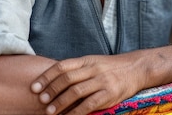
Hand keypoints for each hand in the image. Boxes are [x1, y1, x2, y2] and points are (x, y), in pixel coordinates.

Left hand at [30, 53, 145, 114]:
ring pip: (76, 91)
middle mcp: (93, 69)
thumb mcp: (95, 63)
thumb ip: (78, 70)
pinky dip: (76, 112)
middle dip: (51, 90)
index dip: (46, 76)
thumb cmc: (112, 68)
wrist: (137, 68)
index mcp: (87, 60)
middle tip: (40, 100)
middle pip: (67, 78)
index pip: (62, 66)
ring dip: (60, 102)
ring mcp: (102, 81)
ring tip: (50, 111)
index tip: (34, 87)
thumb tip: (54, 81)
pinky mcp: (110, 94)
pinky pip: (89, 104)